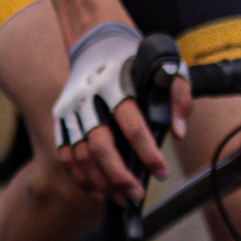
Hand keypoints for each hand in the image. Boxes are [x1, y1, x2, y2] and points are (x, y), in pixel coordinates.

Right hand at [51, 21, 185, 204]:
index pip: (131, 124)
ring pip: (81, 154)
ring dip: (101, 181)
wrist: (97, 43)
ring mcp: (71, 110)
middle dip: (119, 175)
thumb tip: (177, 132)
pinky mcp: (62, 119)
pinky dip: (79, 176)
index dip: (147, 152)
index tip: (160, 170)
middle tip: (137, 193)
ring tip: (121, 196)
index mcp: (116, 84)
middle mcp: (89, 98)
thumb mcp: (166, 68)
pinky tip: (97, 190)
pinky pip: (65, 154)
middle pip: (100, 145)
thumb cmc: (137, 61)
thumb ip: (178, 96)